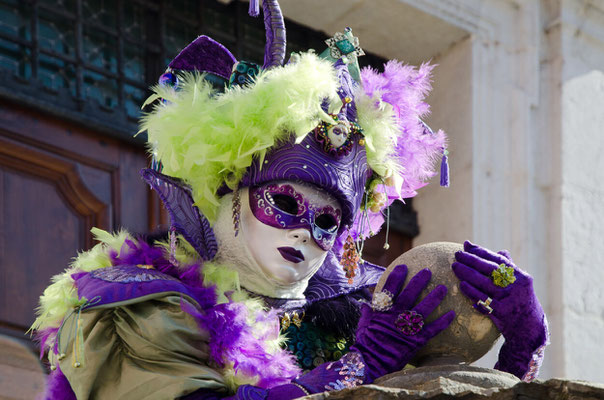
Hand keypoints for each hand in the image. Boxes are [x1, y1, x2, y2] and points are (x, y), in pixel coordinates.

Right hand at [350, 265, 454, 381]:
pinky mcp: (416, 340)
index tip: (404, 267)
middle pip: (409, 294)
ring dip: (434, 297)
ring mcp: (407, 328)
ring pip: (423, 309)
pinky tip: (452, 314)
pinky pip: (432, 329)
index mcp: (383, 311)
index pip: (390, 288)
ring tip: (443, 288)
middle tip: (428, 271)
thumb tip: (364, 305)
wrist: (371, 363)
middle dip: (419, 281)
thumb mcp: (363, 326)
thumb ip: (366, 314)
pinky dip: (443, 322)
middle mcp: (396, 316)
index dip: (397, 276)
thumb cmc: (365, 345)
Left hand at [452, 241, 547, 379]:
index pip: (498, 260)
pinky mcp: (502, 313)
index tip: (466, 245)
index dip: (481, 251)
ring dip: (467, 274)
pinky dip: (471, 292)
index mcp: (521, 276)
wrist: (529, 329)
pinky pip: (483, 300)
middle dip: (472, 260)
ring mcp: (510, 300)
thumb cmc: (521, 302)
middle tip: (457, 254)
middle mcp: (517, 286)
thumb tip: (500, 250)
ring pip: (485, 283)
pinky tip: (461, 285)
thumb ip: (510, 268)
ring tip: (455, 267)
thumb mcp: (520, 285)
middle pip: (490, 269)